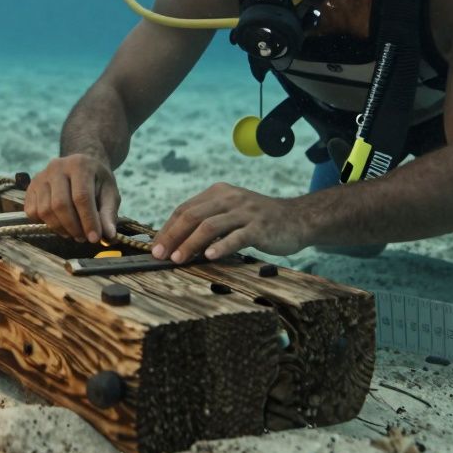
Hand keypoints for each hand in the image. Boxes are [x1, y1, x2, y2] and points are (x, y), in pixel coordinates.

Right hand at [24, 154, 119, 242]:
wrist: (80, 166)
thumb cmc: (97, 182)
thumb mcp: (109, 194)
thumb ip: (108, 214)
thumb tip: (108, 236)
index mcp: (80, 165)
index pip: (81, 197)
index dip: (88, 220)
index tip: (94, 238)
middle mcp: (57, 167)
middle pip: (60, 204)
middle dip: (73, 227)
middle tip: (83, 238)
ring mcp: (41, 177)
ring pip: (45, 210)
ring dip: (60, 228)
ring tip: (73, 232)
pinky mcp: (31, 187)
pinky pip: (32, 212)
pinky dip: (45, 223)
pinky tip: (59, 224)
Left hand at [151, 182, 307, 262]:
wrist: (297, 219)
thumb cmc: (258, 221)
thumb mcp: (230, 214)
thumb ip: (208, 222)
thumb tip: (177, 242)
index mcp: (218, 192)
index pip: (185, 209)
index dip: (167, 228)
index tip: (155, 247)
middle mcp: (230, 198)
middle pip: (192, 216)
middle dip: (173, 236)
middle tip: (160, 254)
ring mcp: (245, 212)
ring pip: (210, 226)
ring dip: (190, 243)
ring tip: (178, 259)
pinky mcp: (260, 227)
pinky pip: (236, 237)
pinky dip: (221, 247)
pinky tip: (209, 257)